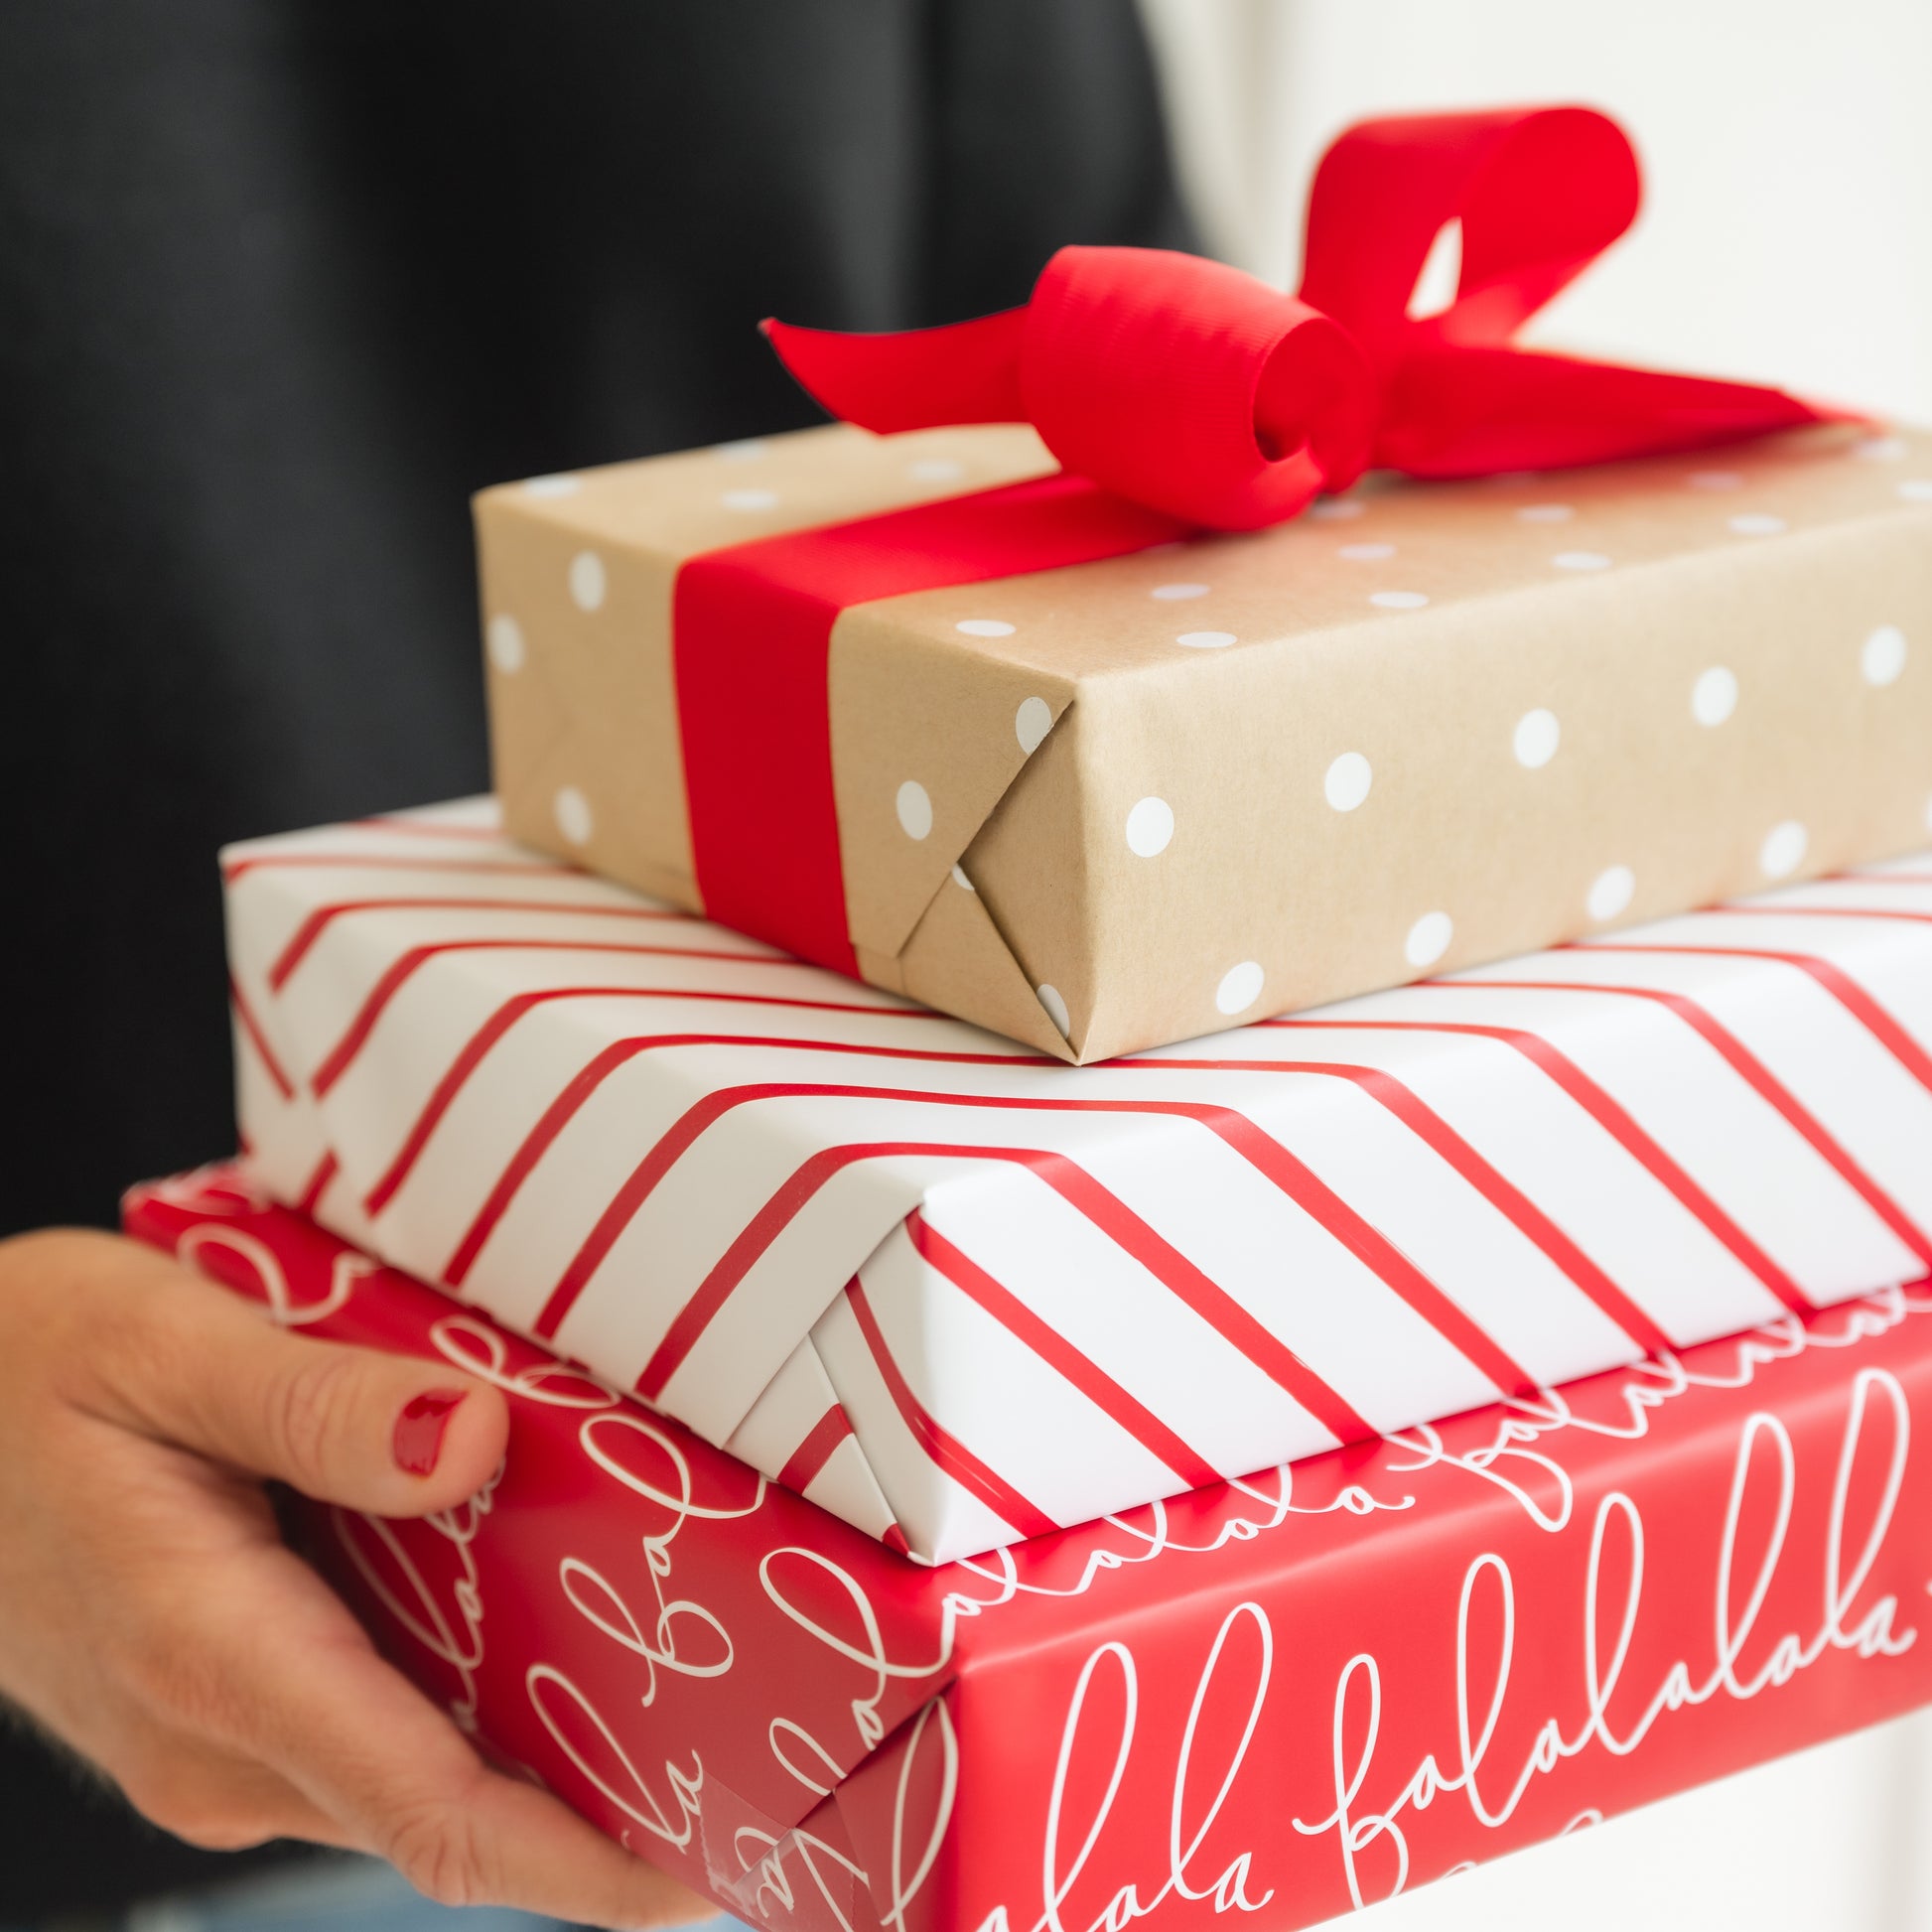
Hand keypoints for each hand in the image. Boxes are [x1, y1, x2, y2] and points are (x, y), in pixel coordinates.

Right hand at [0, 1227, 709, 1928]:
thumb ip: (318, 1405)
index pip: (434, 1812)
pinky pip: (380, 1741)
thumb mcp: (164, 1346)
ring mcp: (221, 1745)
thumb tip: (471, 1440)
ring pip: (420, 1780)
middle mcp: (223, 1744)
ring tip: (685, 1691)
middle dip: (604, 1802)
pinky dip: (479, 1716)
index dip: (582, 1863)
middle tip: (752, 1744)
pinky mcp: (227, 1717)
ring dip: (549, 1757)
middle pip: (450, 1811)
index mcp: (215, 1662)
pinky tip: (554, 1642)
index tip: (703, 1872)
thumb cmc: (22, 1372)